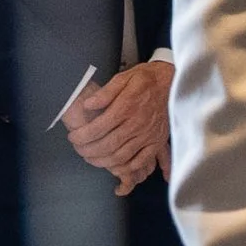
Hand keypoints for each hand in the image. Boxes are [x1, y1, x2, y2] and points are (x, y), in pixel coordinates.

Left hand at [62, 60, 172, 191]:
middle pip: (107, 145)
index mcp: (126, 107)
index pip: (98, 128)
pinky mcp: (157, 141)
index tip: (73, 137)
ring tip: (91, 157)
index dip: (81, 136)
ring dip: (102, 161)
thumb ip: (105, 92)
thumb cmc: (146, 79)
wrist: (172, 82)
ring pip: (121, 156)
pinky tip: (115, 165)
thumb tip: (88, 105)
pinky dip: (126, 167)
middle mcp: (137, 123)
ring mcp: (148, 134)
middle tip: (78, 149)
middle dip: (87, 151)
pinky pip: (141, 161)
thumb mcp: (124, 77)